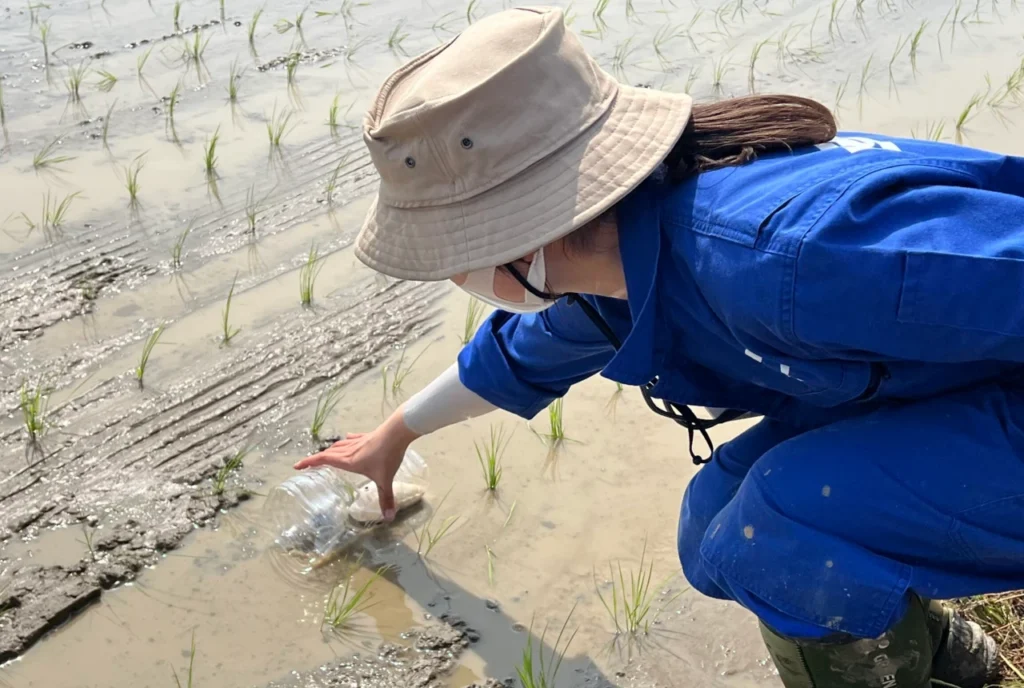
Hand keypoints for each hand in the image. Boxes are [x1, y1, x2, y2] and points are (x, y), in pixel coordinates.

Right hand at [293, 409, 418, 521]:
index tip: (297, 466)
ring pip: (339, 445)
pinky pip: (352, 439)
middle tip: (309, 464)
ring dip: (330, 450)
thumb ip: (385, 498)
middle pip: (328, 453)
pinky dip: (346, 441)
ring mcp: (358, 442)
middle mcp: (350, 450)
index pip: (324, 460)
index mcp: (349, 461)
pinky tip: (348, 438)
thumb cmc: (387, 456)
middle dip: (316, 458)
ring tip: (325, 455)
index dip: (309, 462)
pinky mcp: (367, 436)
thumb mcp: (385, 480)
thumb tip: (388, 518)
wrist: (397, 432)